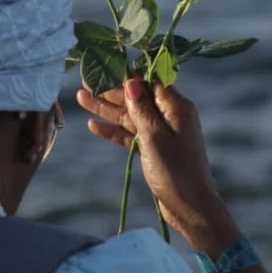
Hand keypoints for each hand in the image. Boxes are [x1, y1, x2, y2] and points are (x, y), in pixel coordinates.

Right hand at [76, 79, 240, 255]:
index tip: (105, 65)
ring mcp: (161, 133)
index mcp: (176, 108)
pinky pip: (130, 134)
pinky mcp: (153, 150)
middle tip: (85, 80)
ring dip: (106, 109)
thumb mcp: (155, 137)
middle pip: (136, 97)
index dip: (126, 74)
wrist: (190, 208)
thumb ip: (142, 109)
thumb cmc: (176, 172)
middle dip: (111, 90)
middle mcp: (169, 116)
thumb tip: (132, 81)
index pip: (149, 82)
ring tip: (81, 97)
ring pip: (130, 116)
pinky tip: (93, 125)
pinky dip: (113, 130)